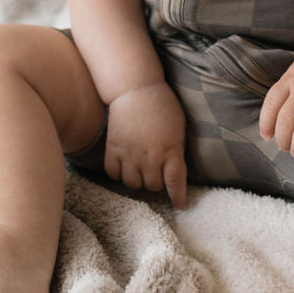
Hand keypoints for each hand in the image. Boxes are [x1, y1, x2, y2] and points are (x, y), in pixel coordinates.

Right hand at [104, 80, 188, 208]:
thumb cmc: (162, 104)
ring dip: (138, 180)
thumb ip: (177, 149)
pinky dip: (119, 174)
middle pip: (153, 186)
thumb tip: (175, 167)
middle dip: (156, 183)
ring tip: (141, 171)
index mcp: (170, 150)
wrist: (135, 88)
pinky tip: (125, 167)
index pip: (175, 183)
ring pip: (132, 184)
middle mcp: (150, 157)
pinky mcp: (113, 149)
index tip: (180, 204)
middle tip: (157, 174)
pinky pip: (113, 174)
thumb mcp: (179, 127)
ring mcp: (130, 154)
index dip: (178, 197)